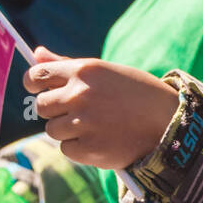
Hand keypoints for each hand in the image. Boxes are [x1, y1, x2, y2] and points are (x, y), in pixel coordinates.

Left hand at [23, 48, 179, 169]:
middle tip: (78, 110)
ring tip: (95, 124)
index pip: (38, 75)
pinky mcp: (88, 149)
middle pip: (41, 106)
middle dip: (55, 109)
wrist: (168, 123)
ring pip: (52, 129)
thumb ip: (68, 64)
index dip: (34, 83)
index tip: (38, 88)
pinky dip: (79, 147)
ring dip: (67, 129)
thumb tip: (36, 53)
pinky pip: (67, 148)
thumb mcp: (106, 72)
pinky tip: (101, 138)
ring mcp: (83, 123)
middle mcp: (80, 95)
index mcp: (85, 70)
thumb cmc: (137, 93)